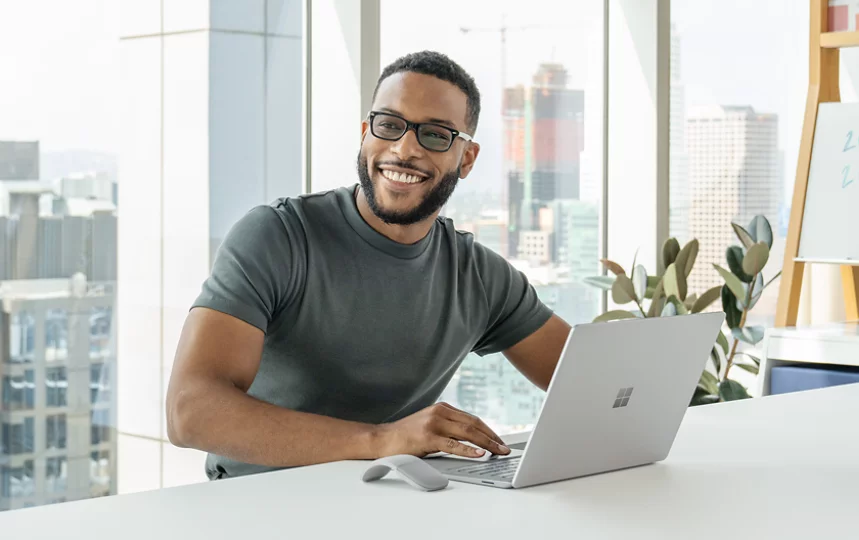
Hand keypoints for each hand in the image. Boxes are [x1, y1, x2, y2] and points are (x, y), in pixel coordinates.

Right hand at [373, 402, 510, 458]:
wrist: (383, 439)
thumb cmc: (407, 436)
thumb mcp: (430, 425)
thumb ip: (448, 426)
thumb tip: (473, 439)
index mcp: (442, 408)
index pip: (473, 419)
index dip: (490, 430)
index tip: (501, 441)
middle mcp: (440, 412)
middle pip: (474, 424)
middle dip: (493, 437)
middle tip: (505, 448)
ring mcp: (433, 424)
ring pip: (467, 433)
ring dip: (487, 443)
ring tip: (499, 452)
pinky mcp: (427, 437)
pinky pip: (453, 444)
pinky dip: (468, 450)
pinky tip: (480, 454)